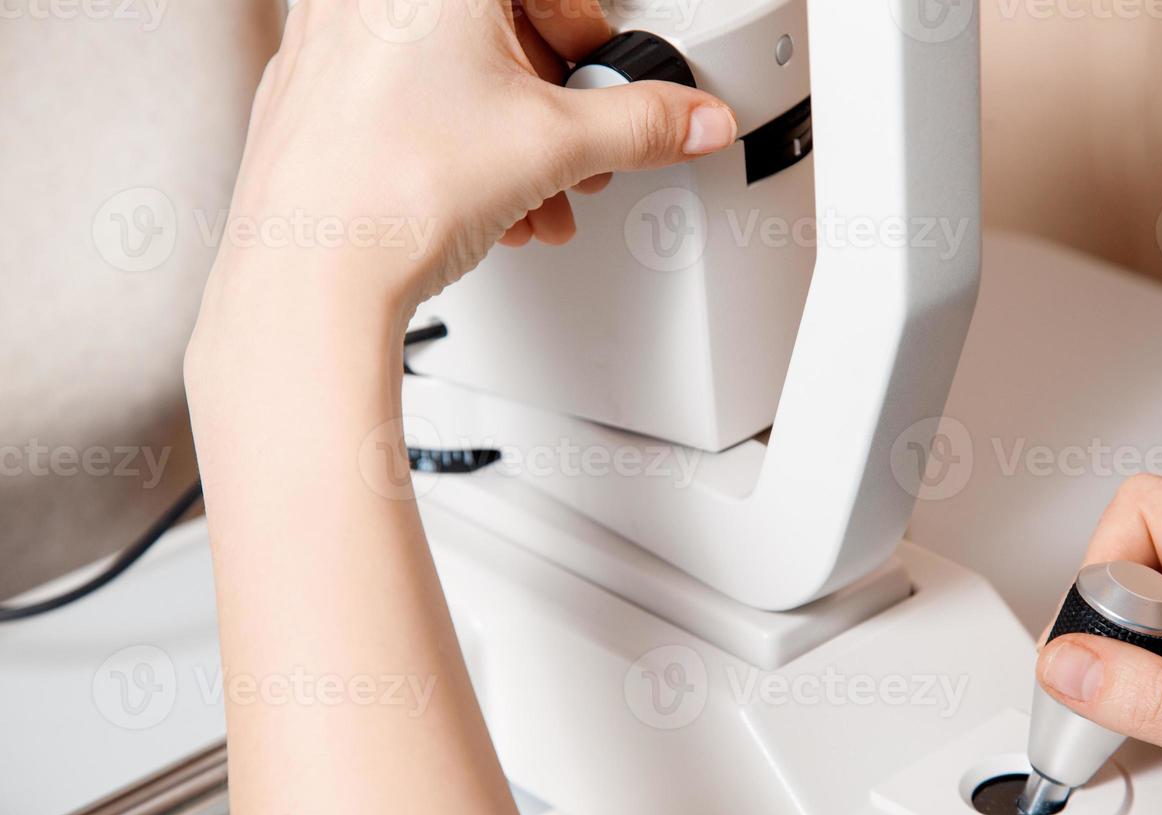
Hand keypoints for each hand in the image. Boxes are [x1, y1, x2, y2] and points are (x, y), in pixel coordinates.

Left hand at [196, 0, 735, 330]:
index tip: (602, 82)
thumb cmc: (395, 191)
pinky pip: (395, 95)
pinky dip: (444, 138)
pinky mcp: (304, 90)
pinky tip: (472, 198)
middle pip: (493, 27)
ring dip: (504, 134)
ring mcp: (323, 36)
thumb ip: (641, 124)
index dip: (588, 39)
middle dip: (548, 104)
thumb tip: (693, 118)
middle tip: (573, 150)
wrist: (310, 275)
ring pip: (444, 66)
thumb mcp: (556, 147)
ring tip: (529, 194)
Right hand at [1036, 475, 1161, 814]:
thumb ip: (1152, 702)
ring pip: (1148, 599)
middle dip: (1119, 624)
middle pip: (1142, 553)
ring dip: (1133, 656)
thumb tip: (1067, 663)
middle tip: (1135, 687)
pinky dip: (1150, 677)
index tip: (1108, 645)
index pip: (1149, 510)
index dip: (1107, 573)